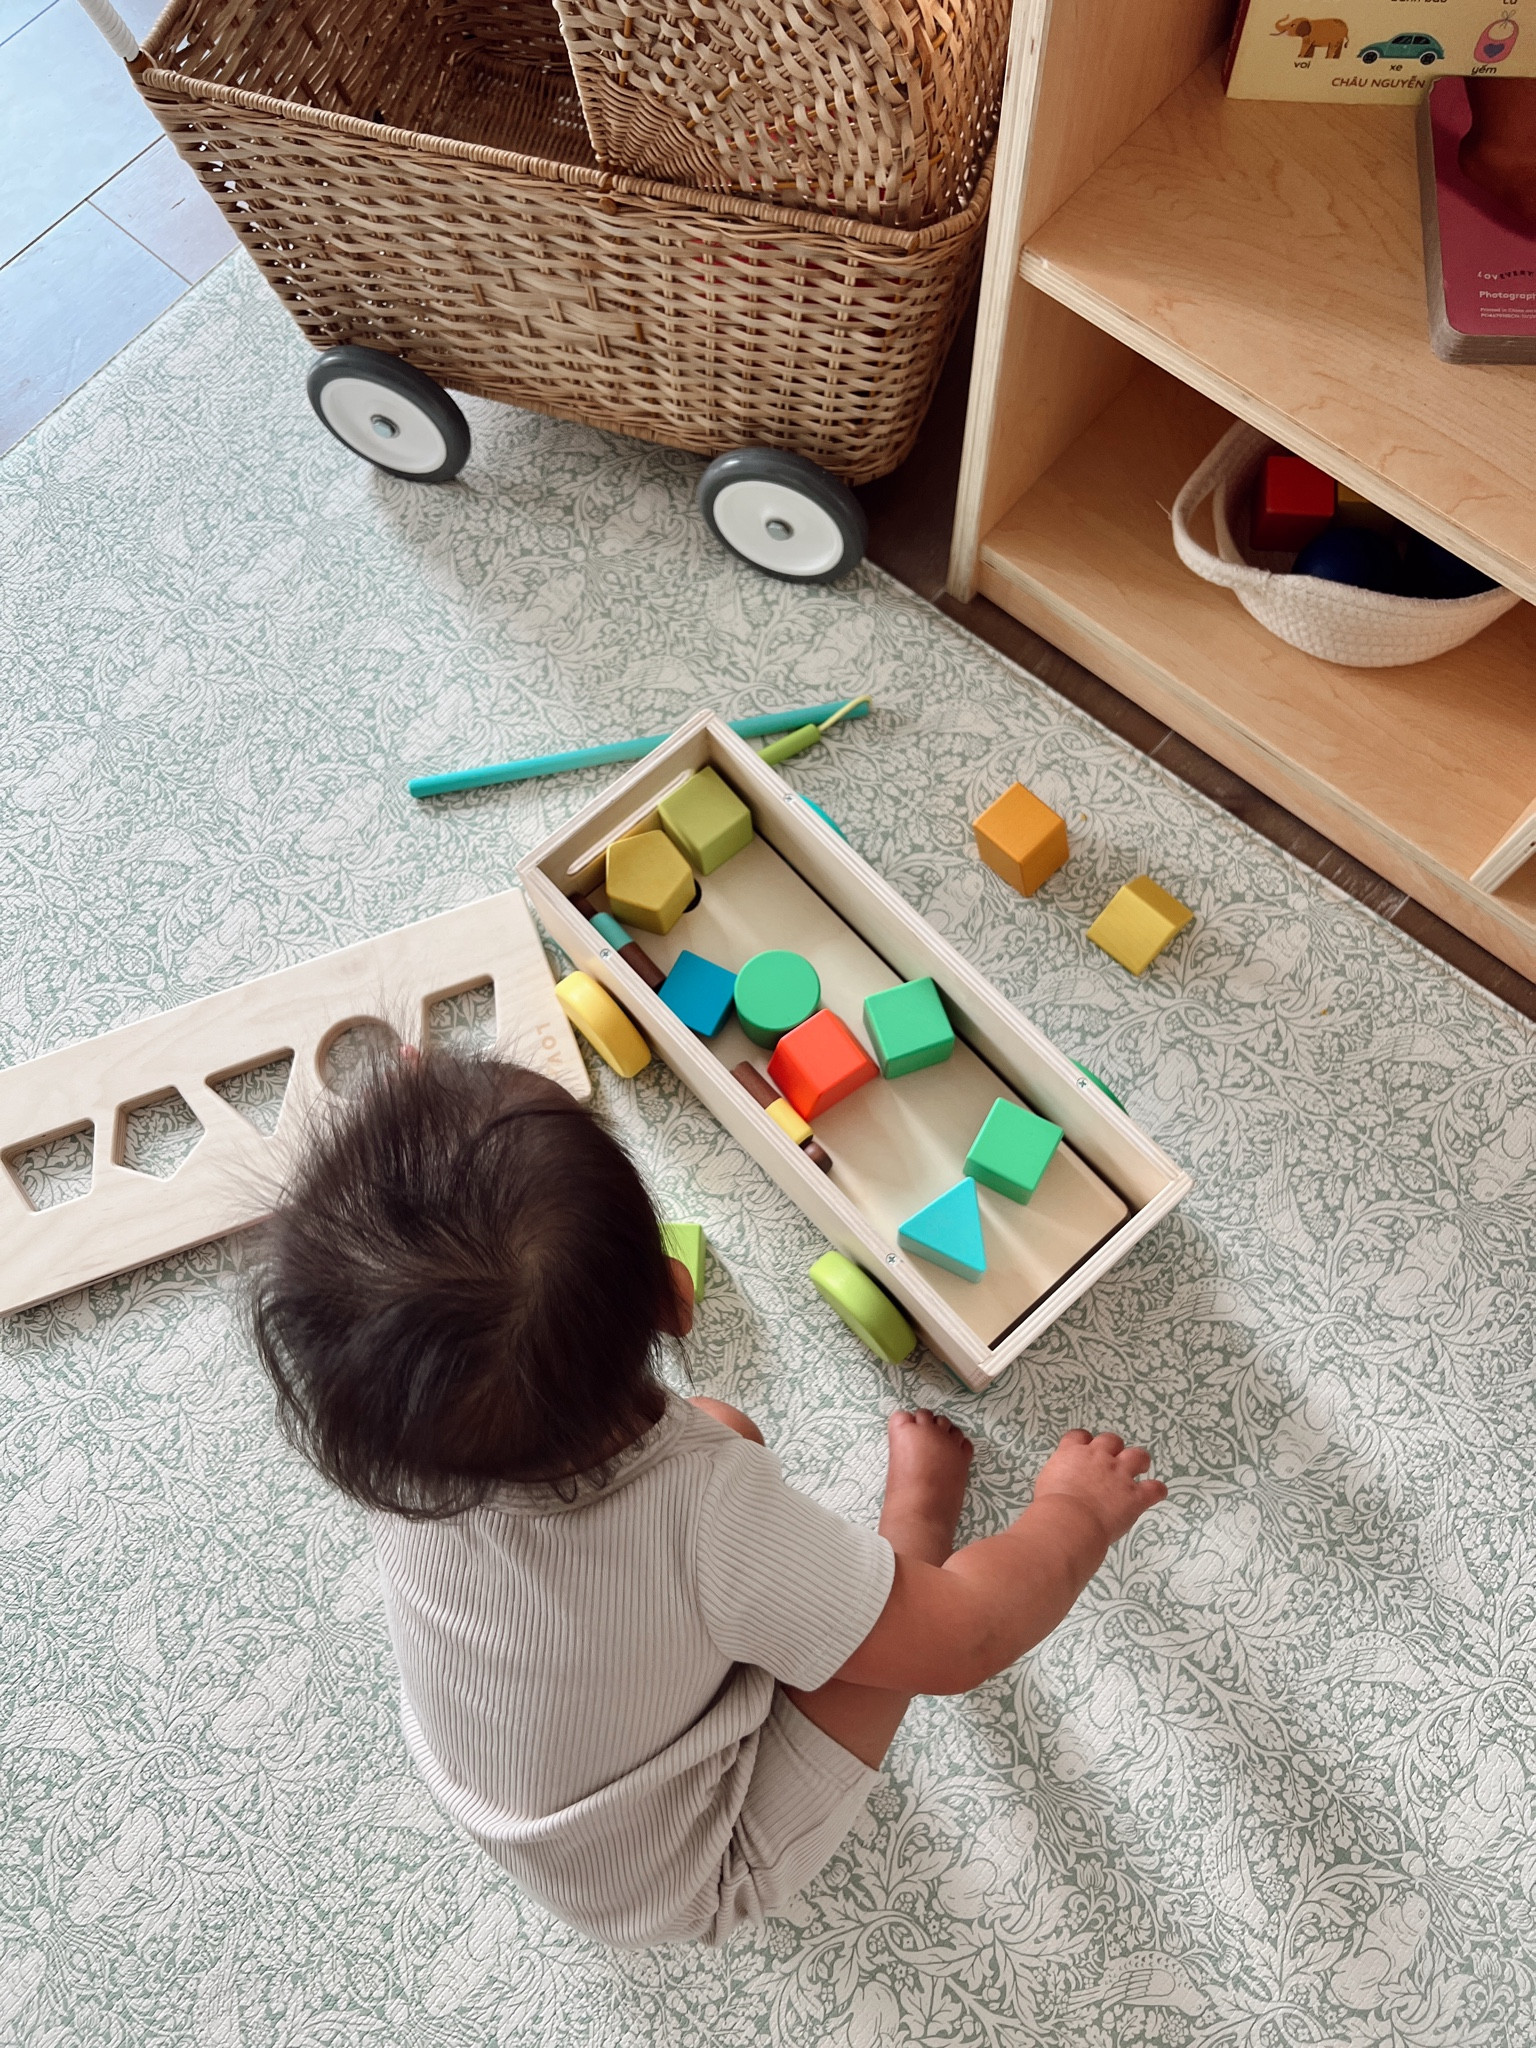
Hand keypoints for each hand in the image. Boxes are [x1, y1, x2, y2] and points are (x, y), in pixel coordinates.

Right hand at [1032, 1430, 1166, 1545]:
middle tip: (1112, 1463)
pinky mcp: (1135, 1495)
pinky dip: (1157, 1491)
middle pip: (1111, 1440)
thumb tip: (1063, 1488)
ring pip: (1138, 1456)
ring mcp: (1119, 1474)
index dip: (1085, 1442)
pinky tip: (1155, 1494)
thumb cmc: (1050, 1506)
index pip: (1079, 1436)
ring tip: (1139, 1470)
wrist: (1068, 1520)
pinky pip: (1155, 1489)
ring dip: (1139, 1461)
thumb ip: (1059, 1478)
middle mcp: (1098, 1457)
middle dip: (1114, 1449)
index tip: (1086, 1451)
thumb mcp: (1047, 1484)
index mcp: (1072, 1453)